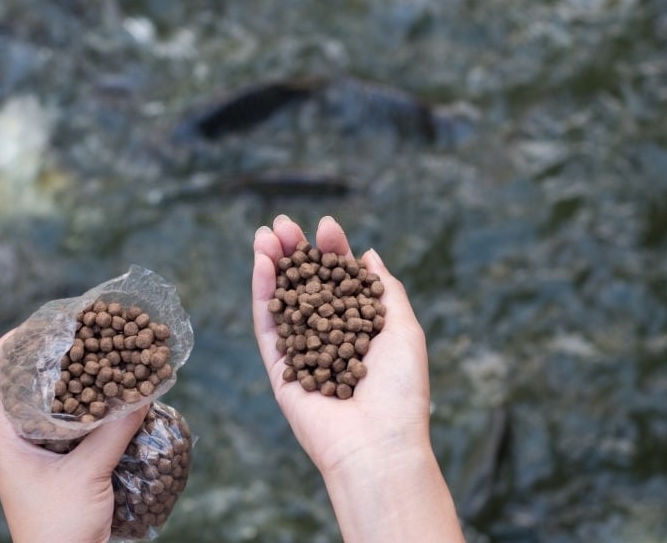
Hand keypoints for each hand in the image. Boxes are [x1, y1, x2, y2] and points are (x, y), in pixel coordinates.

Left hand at [0, 330, 148, 542]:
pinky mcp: (55, 462)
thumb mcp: (88, 475)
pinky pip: (69, 421)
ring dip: (76, 377)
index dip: (17, 335)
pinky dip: (90, 404)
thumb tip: (144, 390)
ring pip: (49, 398)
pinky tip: (116, 396)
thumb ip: (114, 431)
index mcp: (3, 433)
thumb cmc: (58, 531)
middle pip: (23, 375)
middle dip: (57, 351)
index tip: (55, 320)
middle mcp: (13, 435)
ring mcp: (33, 449)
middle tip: (91, 331)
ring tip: (106, 355)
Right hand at [252, 214, 463, 542]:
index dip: (332, 252)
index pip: (342, 281)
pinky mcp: (279, 369)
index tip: (326, 225)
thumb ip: (385, 290)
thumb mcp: (405, 328)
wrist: (377, 443)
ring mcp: (302, 352)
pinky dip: (263, 293)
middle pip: (307, 286)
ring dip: (272, 265)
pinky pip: (268, 326)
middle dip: (295, 252)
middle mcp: (329, 338)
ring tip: (266, 233)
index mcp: (361, 330)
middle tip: (284, 222)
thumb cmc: (402, 390)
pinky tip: (261, 263)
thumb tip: (369, 255)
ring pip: (283, 301)